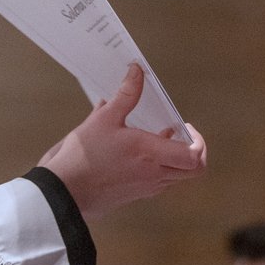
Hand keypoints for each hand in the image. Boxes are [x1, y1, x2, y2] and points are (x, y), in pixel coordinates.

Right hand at [40, 64, 207, 221]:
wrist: (65, 192)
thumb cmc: (84, 156)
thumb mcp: (104, 119)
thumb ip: (126, 94)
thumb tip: (137, 70)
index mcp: (150, 154)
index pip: (194, 157)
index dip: (199, 142)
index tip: (185, 127)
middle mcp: (154, 174)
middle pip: (193, 171)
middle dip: (194, 151)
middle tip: (182, 134)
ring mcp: (146, 188)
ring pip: (178, 177)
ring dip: (177, 160)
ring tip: (161, 139)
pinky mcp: (136, 194)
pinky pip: (161, 182)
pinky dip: (162, 168)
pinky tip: (143, 153)